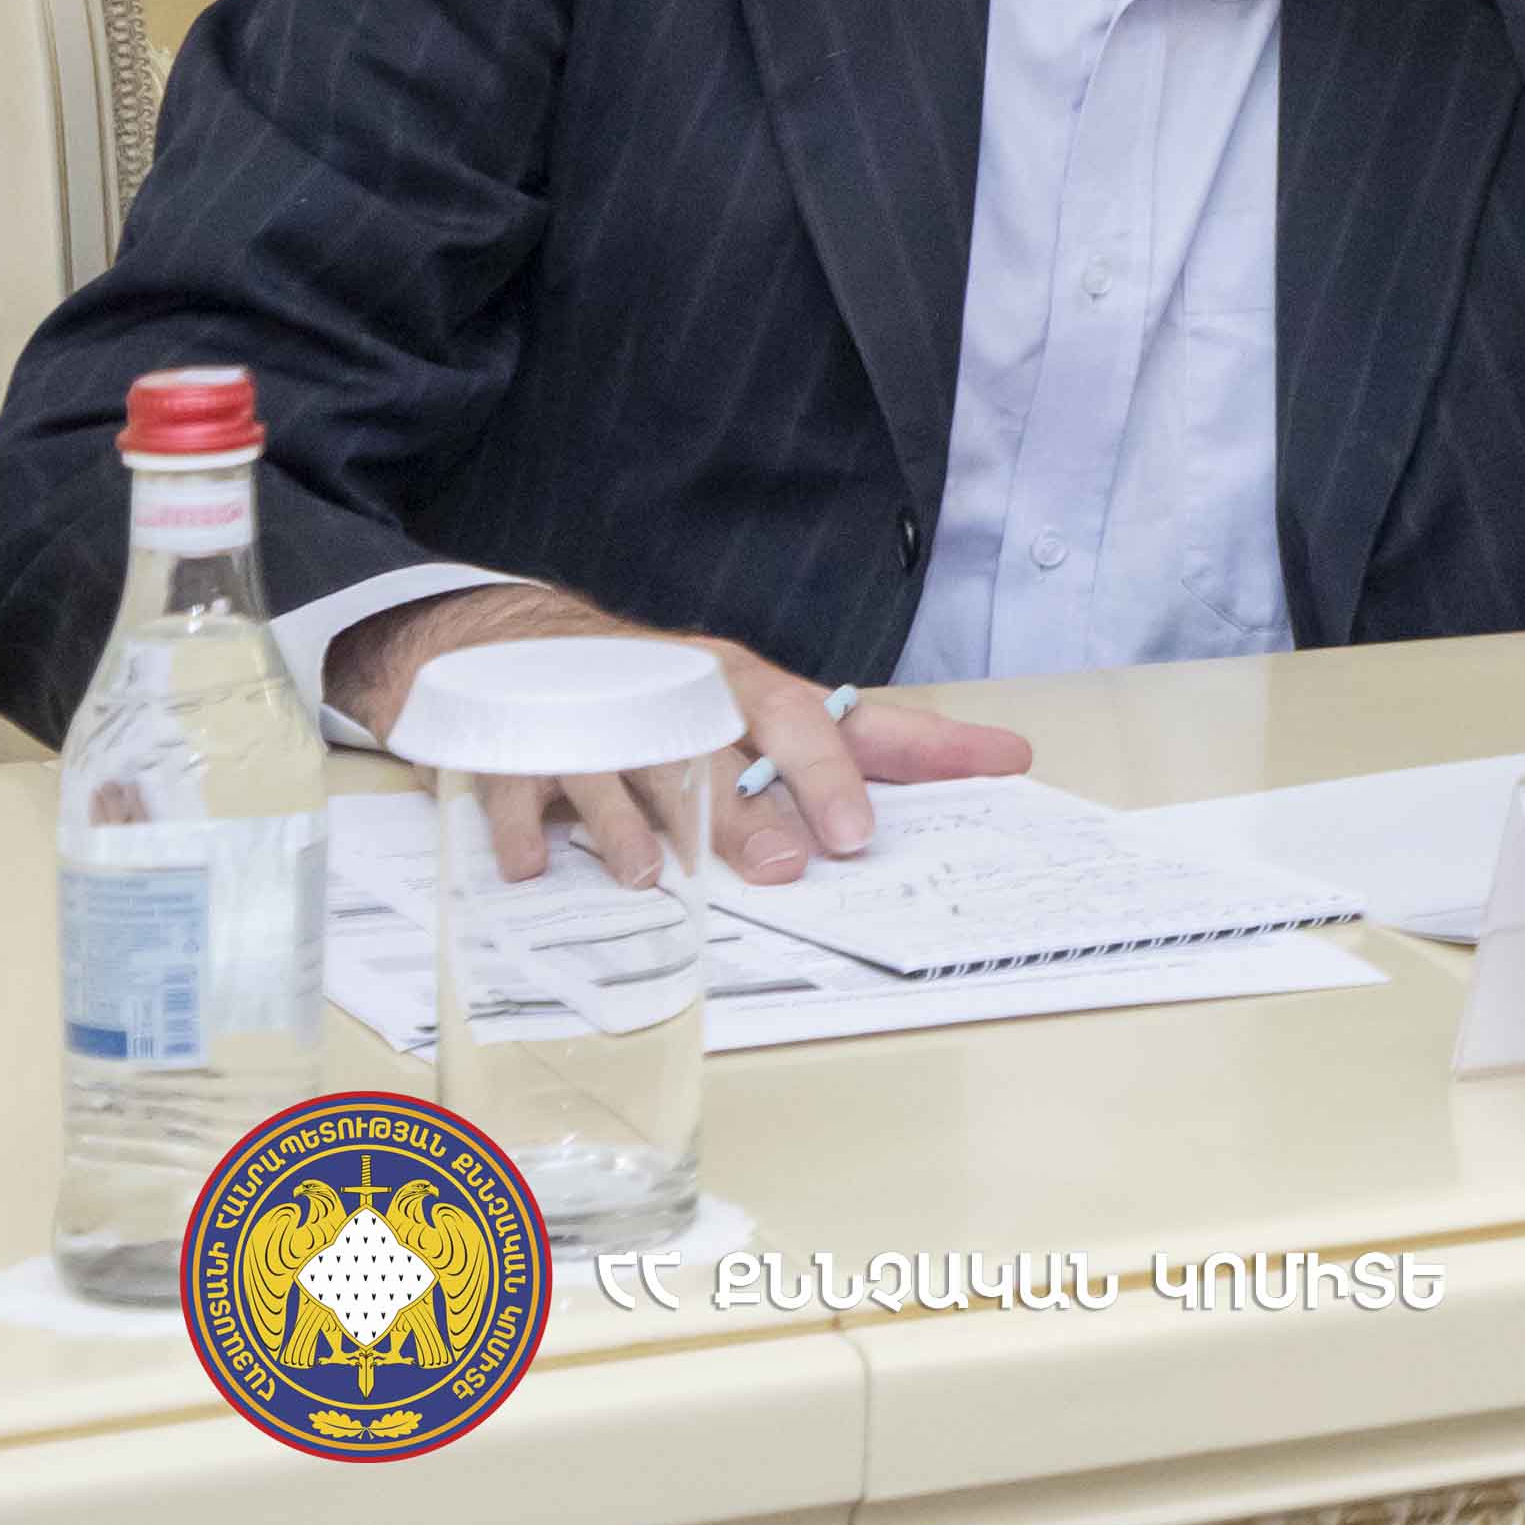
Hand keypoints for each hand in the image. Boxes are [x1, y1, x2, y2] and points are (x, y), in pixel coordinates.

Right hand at [328, 581, 1031, 887]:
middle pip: (711, 758)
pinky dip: (523, 831)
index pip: (797, 721)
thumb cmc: (685, 695)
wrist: (525, 648)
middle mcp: (671, 699)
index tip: (858, 835)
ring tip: (655, 877)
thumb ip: (892, 742)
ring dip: (633, 828)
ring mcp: (590, 725)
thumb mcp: (786, 709)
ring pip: (619, 775)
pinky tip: (533, 867)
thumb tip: (1007, 757)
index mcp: (740, 685)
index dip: (829, 775)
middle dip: (744, 815)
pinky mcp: (517, 751)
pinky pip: (517, 791)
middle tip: (781, 870)